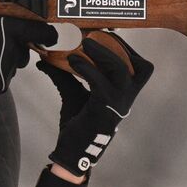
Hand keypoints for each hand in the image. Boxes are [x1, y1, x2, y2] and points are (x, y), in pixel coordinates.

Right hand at [0, 0, 56, 95]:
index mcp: (9, 29)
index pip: (41, 32)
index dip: (48, 33)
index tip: (50, 34)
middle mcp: (12, 49)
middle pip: (26, 48)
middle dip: (18, 45)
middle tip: (0, 42)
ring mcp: (8, 68)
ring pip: (16, 63)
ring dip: (8, 59)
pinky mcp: (1, 83)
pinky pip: (7, 76)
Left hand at [36, 32, 152, 175]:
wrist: (73, 150)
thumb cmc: (78, 121)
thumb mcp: (72, 92)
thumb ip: (62, 75)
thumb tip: (43, 59)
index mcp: (125, 93)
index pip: (142, 67)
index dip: (128, 49)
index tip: (108, 35)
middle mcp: (126, 98)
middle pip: (137, 66)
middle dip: (117, 47)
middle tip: (94, 37)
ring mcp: (117, 104)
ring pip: (121, 71)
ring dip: (103, 53)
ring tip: (84, 43)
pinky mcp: (103, 108)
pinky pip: (100, 83)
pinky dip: (87, 68)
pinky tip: (74, 62)